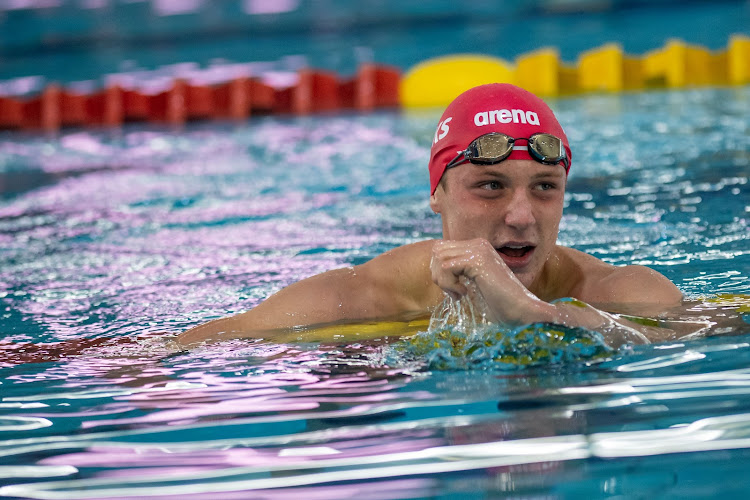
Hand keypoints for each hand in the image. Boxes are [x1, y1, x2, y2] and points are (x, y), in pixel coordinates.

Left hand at [430, 238, 548, 324]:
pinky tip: (464, 293)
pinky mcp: (477, 261)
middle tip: (454, 292)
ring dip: (444, 281)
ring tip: (460, 294)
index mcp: (477, 247)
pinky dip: (449, 284)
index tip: (454, 289)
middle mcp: (478, 243)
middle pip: (436, 251)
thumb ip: (455, 272)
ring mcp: (478, 250)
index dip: (440, 272)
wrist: (521, 310)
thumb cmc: (499, 303)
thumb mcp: (472, 283)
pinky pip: (446, 267)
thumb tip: (433, 267)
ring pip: (439, 258)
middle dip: (439, 275)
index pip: (440, 249)